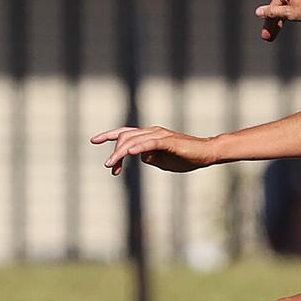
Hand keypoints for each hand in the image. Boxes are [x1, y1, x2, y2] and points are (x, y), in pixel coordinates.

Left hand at [90, 126, 216, 175]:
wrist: (206, 153)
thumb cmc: (187, 158)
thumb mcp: (163, 161)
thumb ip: (150, 157)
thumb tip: (141, 157)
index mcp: (150, 136)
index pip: (125, 132)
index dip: (108, 135)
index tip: (94, 141)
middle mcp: (152, 132)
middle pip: (125, 137)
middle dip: (114, 152)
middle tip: (111, 168)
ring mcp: (160, 135)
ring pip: (133, 139)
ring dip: (120, 153)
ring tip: (112, 165)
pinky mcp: (168, 140)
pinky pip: (149, 143)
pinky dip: (137, 147)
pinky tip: (129, 153)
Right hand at [254, 0, 300, 41]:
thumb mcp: (290, 13)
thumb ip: (274, 13)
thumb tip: (259, 12)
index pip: (273, 7)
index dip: (269, 23)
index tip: (266, 36)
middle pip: (281, 5)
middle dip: (276, 22)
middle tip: (270, 37)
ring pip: (290, 3)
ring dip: (285, 17)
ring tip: (281, 28)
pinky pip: (299, 2)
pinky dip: (295, 11)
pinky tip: (297, 17)